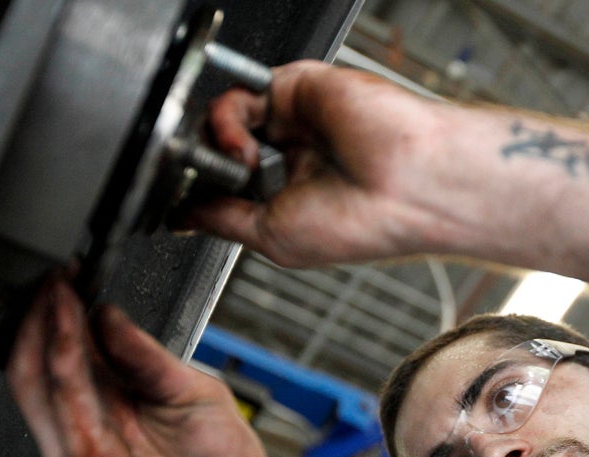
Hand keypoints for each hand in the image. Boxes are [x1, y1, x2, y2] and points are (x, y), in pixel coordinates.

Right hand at [6, 278, 274, 456]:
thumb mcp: (195, 395)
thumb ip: (149, 358)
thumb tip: (109, 316)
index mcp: (106, 416)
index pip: (64, 358)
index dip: (61, 314)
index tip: (74, 273)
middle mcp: (85, 435)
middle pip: (38, 367)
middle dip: (43, 316)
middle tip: (56, 274)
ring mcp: (83, 456)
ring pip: (43, 383)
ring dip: (48, 331)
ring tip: (58, 290)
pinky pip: (72, 409)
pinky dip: (68, 364)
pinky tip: (73, 331)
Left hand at [190, 60, 445, 266]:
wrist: (408, 187)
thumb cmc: (365, 221)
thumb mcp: (273, 237)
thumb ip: (222, 219)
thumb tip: (180, 216)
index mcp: (296, 192)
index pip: (231, 181)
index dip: (203, 187)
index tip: (183, 201)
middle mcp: (296, 153)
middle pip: (222, 145)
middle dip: (205, 163)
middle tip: (208, 181)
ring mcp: (296, 119)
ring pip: (227, 117)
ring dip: (215, 142)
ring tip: (238, 167)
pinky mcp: (298, 87)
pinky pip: (241, 92)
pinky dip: (226, 120)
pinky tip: (244, 147)